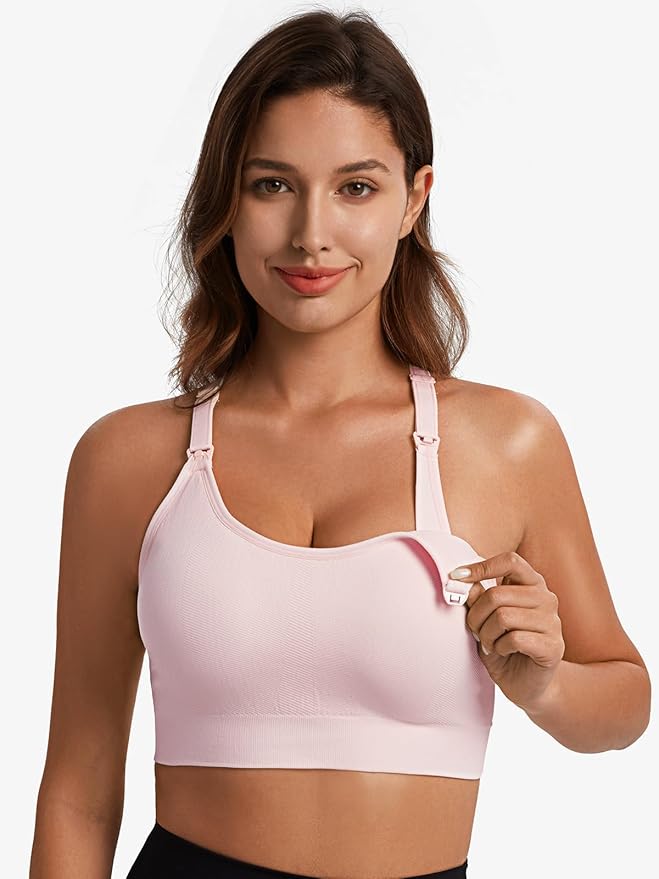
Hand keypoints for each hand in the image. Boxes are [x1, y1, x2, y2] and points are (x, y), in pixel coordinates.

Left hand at [449, 551, 565, 710]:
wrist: (525, 684)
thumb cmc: (503, 646)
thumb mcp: (484, 619)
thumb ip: (477, 598)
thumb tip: (460, 579)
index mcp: (531, 584)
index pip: (510, 561)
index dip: (481, 567)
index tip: (456, 576)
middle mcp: (546, 598)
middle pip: (497, 594)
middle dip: (476, 615)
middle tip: (474, 630)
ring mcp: (553, 622)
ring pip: (503, 616)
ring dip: (486, 634)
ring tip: (488, 643)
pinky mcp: (553, 646)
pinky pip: (515, 638)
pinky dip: (500, 647)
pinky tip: (503, 652)